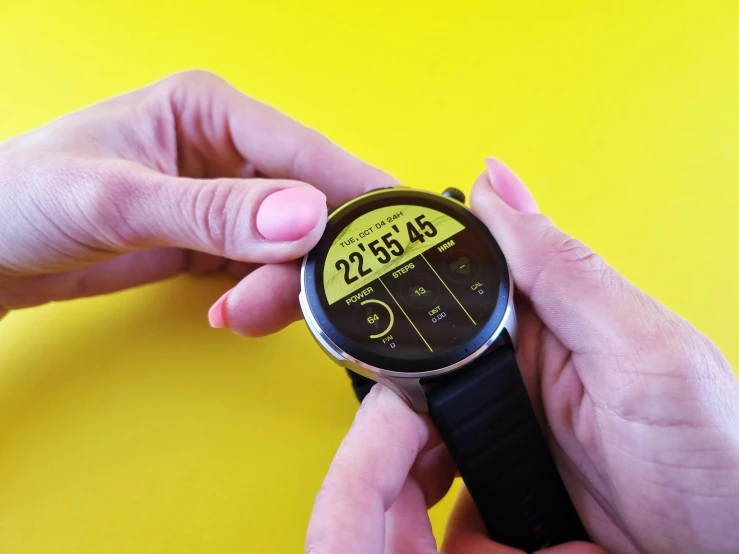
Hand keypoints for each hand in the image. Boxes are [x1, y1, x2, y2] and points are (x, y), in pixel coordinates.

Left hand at [0, 71, 394, 333]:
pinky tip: (227, 309)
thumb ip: (214, 213)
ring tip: (235, 311)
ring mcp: (229, 198)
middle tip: (271, 301)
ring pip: (297, 247)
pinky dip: (262, 298)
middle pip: (312, 206)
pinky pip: (270, 271)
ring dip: (282, 288)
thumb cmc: (27, 195)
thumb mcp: (120, 200)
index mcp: (212, 110)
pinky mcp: (221, 239)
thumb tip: (303, 219)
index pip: (306, 151)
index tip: (384, 245)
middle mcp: (231, 150)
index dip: (351, 198)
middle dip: (305, 262)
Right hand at [306, 159, 738, 553]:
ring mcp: (509, 430)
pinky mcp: (503, 485)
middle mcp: (521, 368)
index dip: (402, 292)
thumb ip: (566, 272)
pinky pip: (442, 488)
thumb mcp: (644, 354)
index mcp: (550, 319)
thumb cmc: (717, 462)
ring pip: (420, 432)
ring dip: (408, 457)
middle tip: (394, 436)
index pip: (453, 283)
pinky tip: (446, 515)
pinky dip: (429, 501)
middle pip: (421, 366)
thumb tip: (496, 188)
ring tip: (423, 485)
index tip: (359, 316)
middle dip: (395, 401)